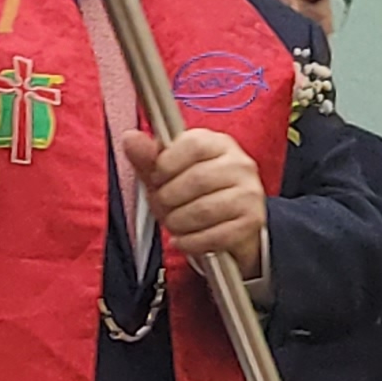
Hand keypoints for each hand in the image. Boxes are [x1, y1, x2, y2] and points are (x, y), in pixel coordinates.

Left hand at [123, 127, 264, 279]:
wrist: (230, 224)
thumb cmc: (196, 194)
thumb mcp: (168, 173)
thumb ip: (149, 158)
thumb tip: (130, 138)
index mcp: (217, 144)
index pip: (193, 144)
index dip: (167, 163)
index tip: (157, 178)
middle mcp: (239, 164)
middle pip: (197, 179)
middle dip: (168, 198)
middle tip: (162, 207)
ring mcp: (249, 193)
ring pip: (204, 210)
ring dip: (178, 222)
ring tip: (173, 223)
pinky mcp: (251, 222)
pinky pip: (214, 235)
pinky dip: (191, 242)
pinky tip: (183, 240)